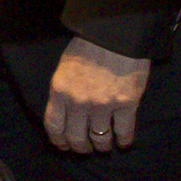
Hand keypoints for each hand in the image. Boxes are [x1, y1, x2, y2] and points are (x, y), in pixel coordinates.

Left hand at [45, 38, 150, 152]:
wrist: (116, 31)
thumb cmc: (89, 44)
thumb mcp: (65, 66)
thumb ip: (64, 90)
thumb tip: (66, 112)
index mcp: (60, 90)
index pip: (54, 126)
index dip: (59, 141)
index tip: (64, 146)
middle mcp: (78, 102)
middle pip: (76, 138)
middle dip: (81, 147)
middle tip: (86, 148)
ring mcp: (103, 105)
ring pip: (100, 138)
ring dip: (102, 145)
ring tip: (104, 145)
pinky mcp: (126, 103)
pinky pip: (124, 131)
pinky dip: (124, 140)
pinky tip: (124, 142)